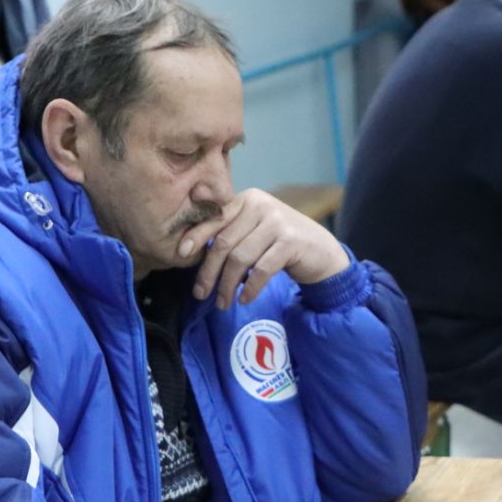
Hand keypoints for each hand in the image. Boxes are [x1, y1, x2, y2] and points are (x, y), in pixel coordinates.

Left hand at [177, 188, 349, 307]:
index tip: (180, 255)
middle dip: (209, 272)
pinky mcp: (290, 242)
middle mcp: (261, 205)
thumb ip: (229, 231)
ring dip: (228, 285)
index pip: (215, 219)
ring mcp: (277, 222)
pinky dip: (250, 288)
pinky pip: (261, 270)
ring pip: (240, 259)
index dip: (196, 236)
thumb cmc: (281, 244)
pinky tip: (245, 299)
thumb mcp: (254, 231)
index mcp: (248, 199)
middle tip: (201, 294)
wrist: (322, 252)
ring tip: (224, 302)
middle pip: (224, 242)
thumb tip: (188, 245)